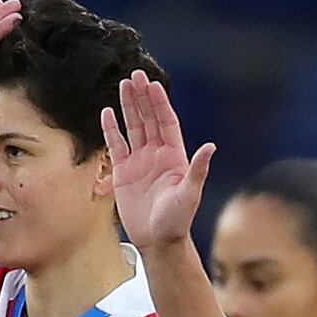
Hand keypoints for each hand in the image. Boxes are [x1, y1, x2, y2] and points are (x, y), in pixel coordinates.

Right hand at [100, 71, 213, 250]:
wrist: (158, 241)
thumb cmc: (177, 220)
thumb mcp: (190, 194)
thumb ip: (197, 170)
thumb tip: (211, 147)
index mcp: (174, 155)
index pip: (165, 122)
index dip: (159, 103)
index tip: (152, 85)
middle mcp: (157, 154)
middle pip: (149, 118)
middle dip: (142, 97)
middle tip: (135, 76)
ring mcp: (140, 161)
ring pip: (133, 127)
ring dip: (128, 107)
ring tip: (123, 85)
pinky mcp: (123, 172)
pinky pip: (116, 146)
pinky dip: (111, 130)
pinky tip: (106, 113)